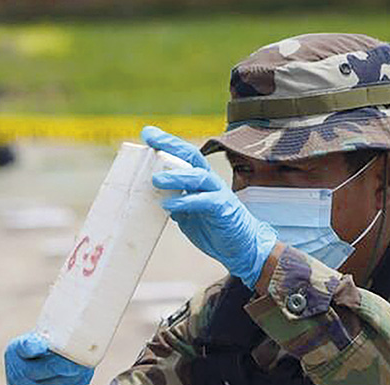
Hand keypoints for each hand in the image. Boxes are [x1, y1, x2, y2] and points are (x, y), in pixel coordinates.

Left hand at [141, 126, 276, 287]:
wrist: (241, 247)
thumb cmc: (214, 228)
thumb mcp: (188, 214)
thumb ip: (175, 203)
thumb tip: (155, 199)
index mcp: (200, 179)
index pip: (183, 155)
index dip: (167, 143)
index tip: (148, 133)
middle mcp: (209, 181)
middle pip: (191, 156)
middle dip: (171, 145)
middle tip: (151, 139)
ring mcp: (218, 193)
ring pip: (198, 176)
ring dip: (176, 176)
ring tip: (156, 180)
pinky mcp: (223, 209)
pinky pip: (204, 201)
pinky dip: (185, 202)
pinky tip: (169, 206)